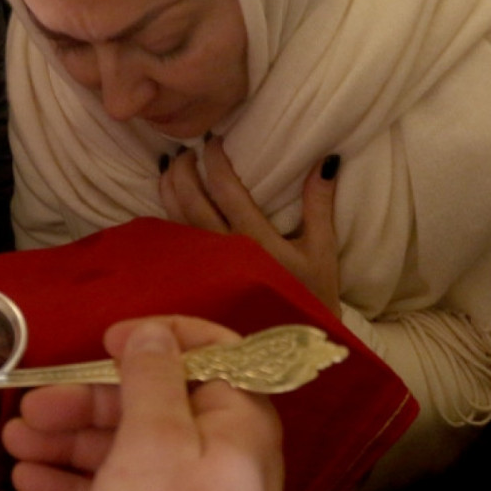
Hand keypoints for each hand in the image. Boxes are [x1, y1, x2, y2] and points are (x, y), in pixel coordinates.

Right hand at [2, 317, 283, 490]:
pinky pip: (117, 489)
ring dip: (70, 440)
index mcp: (238, 421)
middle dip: (89, 399)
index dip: (162, 339)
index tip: (109, 338)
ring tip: (16, 443)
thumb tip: (154, 330)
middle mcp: (218, 454)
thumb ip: (154, 376)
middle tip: (32, 405)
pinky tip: (30, 482)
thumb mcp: (156, 439)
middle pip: (155, 402)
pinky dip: (74, 481)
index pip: (214, 356)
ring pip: (128, 448)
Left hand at [158, 137, 341, 314]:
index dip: (214, 159)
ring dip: (168, 187)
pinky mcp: (194, 279)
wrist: (291, 350)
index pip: (225, 188)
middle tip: (186, 149)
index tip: (213, 140)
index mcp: (256, 242)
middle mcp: (224, 253)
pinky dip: (164, 214)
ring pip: (174, 219)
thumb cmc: (311, 297)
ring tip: (171, 165)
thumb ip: (320, 204)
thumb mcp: (322, 252)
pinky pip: (172, 240)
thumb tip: (326, 160)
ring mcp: (205, 268)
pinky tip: (166, 199)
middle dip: (183, 168)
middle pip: (190, 200)